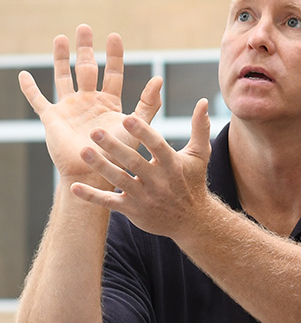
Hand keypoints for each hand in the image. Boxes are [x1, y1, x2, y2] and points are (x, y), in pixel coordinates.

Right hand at [18, 24, 161, 186]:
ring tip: (61, 37)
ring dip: (60, 58)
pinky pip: (38, 99)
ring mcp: (70, 109)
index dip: (114, 55)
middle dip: (86, 49)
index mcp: (110, 104)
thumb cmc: (120, 155)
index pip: (113, 73)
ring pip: (63, 76)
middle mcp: (89, 102)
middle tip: (85, 27)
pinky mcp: (52, 118)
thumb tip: (158, 79)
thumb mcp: (136, 127)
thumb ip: (148, 104)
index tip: (114, 36)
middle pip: (87, 68)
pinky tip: (24, 75)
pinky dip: (30, 88)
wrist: (96, 174)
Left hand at [69, 98, 211, 239]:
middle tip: (94, 131)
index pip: (157, 146)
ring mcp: (144, 197)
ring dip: (100, 166)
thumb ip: (199, 128)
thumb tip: (203, 101)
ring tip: (82, 152)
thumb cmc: (192, 182)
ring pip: (119, 180)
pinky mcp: (133, 210)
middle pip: (134, 162)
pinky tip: (75, 187)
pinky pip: (109, 203)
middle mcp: (158, 182)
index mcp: (173, 165)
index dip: (143, 133)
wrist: (192, 221)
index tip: (128, 118)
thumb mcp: (199, 155)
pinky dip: (92, 196)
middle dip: (114, 147)